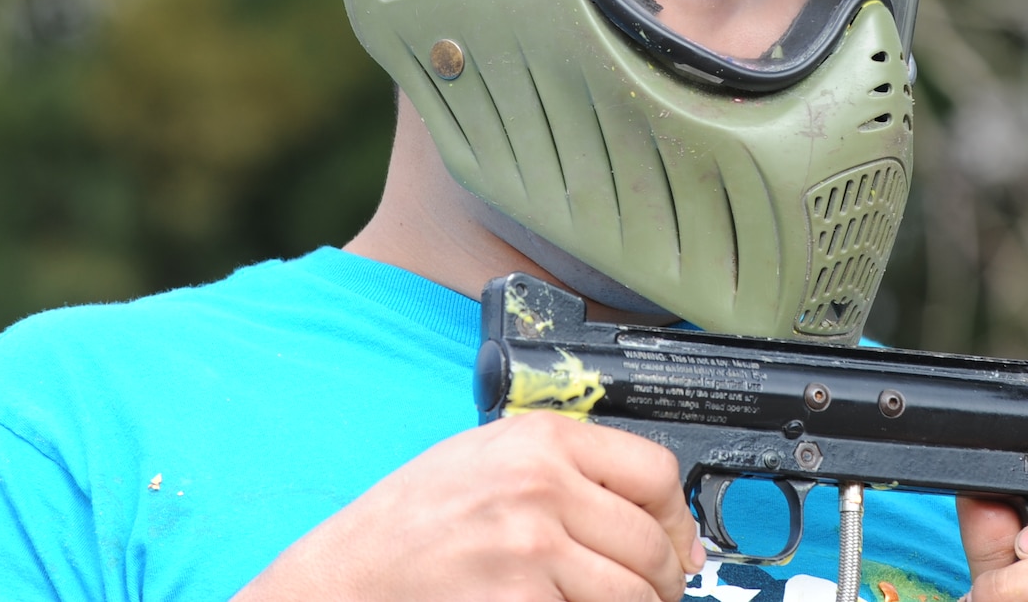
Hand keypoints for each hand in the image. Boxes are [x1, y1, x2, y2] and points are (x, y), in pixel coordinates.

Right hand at [234, 411, 706, 601]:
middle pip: (650, 542)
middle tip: (657, 593)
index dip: (676, 517)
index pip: (654, 470)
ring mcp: (531, 551)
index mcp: (540, 440)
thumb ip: (569, 470)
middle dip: (665, 579)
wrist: (348, 576)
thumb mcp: (489, 459)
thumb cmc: (413, 522)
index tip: (679, 544)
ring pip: (632, 594)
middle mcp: (541, 488)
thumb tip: (660, 519)